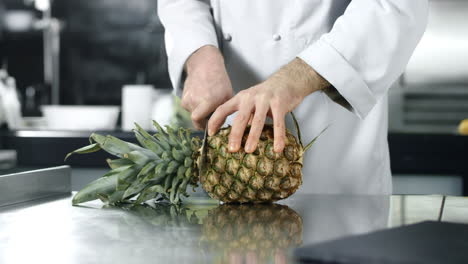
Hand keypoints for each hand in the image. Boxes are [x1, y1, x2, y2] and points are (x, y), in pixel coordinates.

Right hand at [182, 45, 232, 129]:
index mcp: (207, 101)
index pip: (198, 122)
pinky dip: (194, 106)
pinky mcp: (182, 96)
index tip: (210, 126)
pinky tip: (201, 97)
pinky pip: (188, 107)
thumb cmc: (220, 82)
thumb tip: (217, 128)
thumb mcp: (227, 98)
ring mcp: (187, 98)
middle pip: (196, 119)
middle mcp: (195, 100)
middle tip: (211, 113)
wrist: (205, 66)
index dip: (204, 126)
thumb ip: (222, 114)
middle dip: (203, 120)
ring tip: (207, 101)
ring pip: (192, 113)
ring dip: (199, 111)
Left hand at [208, 58, 329, 152]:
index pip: (223, 109)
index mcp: (240, 98)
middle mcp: (250, 97)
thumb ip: (244, 116)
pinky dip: (278, 137)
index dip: (215, 121)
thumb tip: (235, 136)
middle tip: (232, 150)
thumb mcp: (251, 102)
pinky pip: (278, 123)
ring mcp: (265, 100)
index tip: (211, 134)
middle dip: (235, 135)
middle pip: (239, 118)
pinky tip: (277, 149)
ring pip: (257, 120)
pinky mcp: (280, 104)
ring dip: (252, 137)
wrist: (287, 80)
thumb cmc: (267, 95)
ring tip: (249, 151)